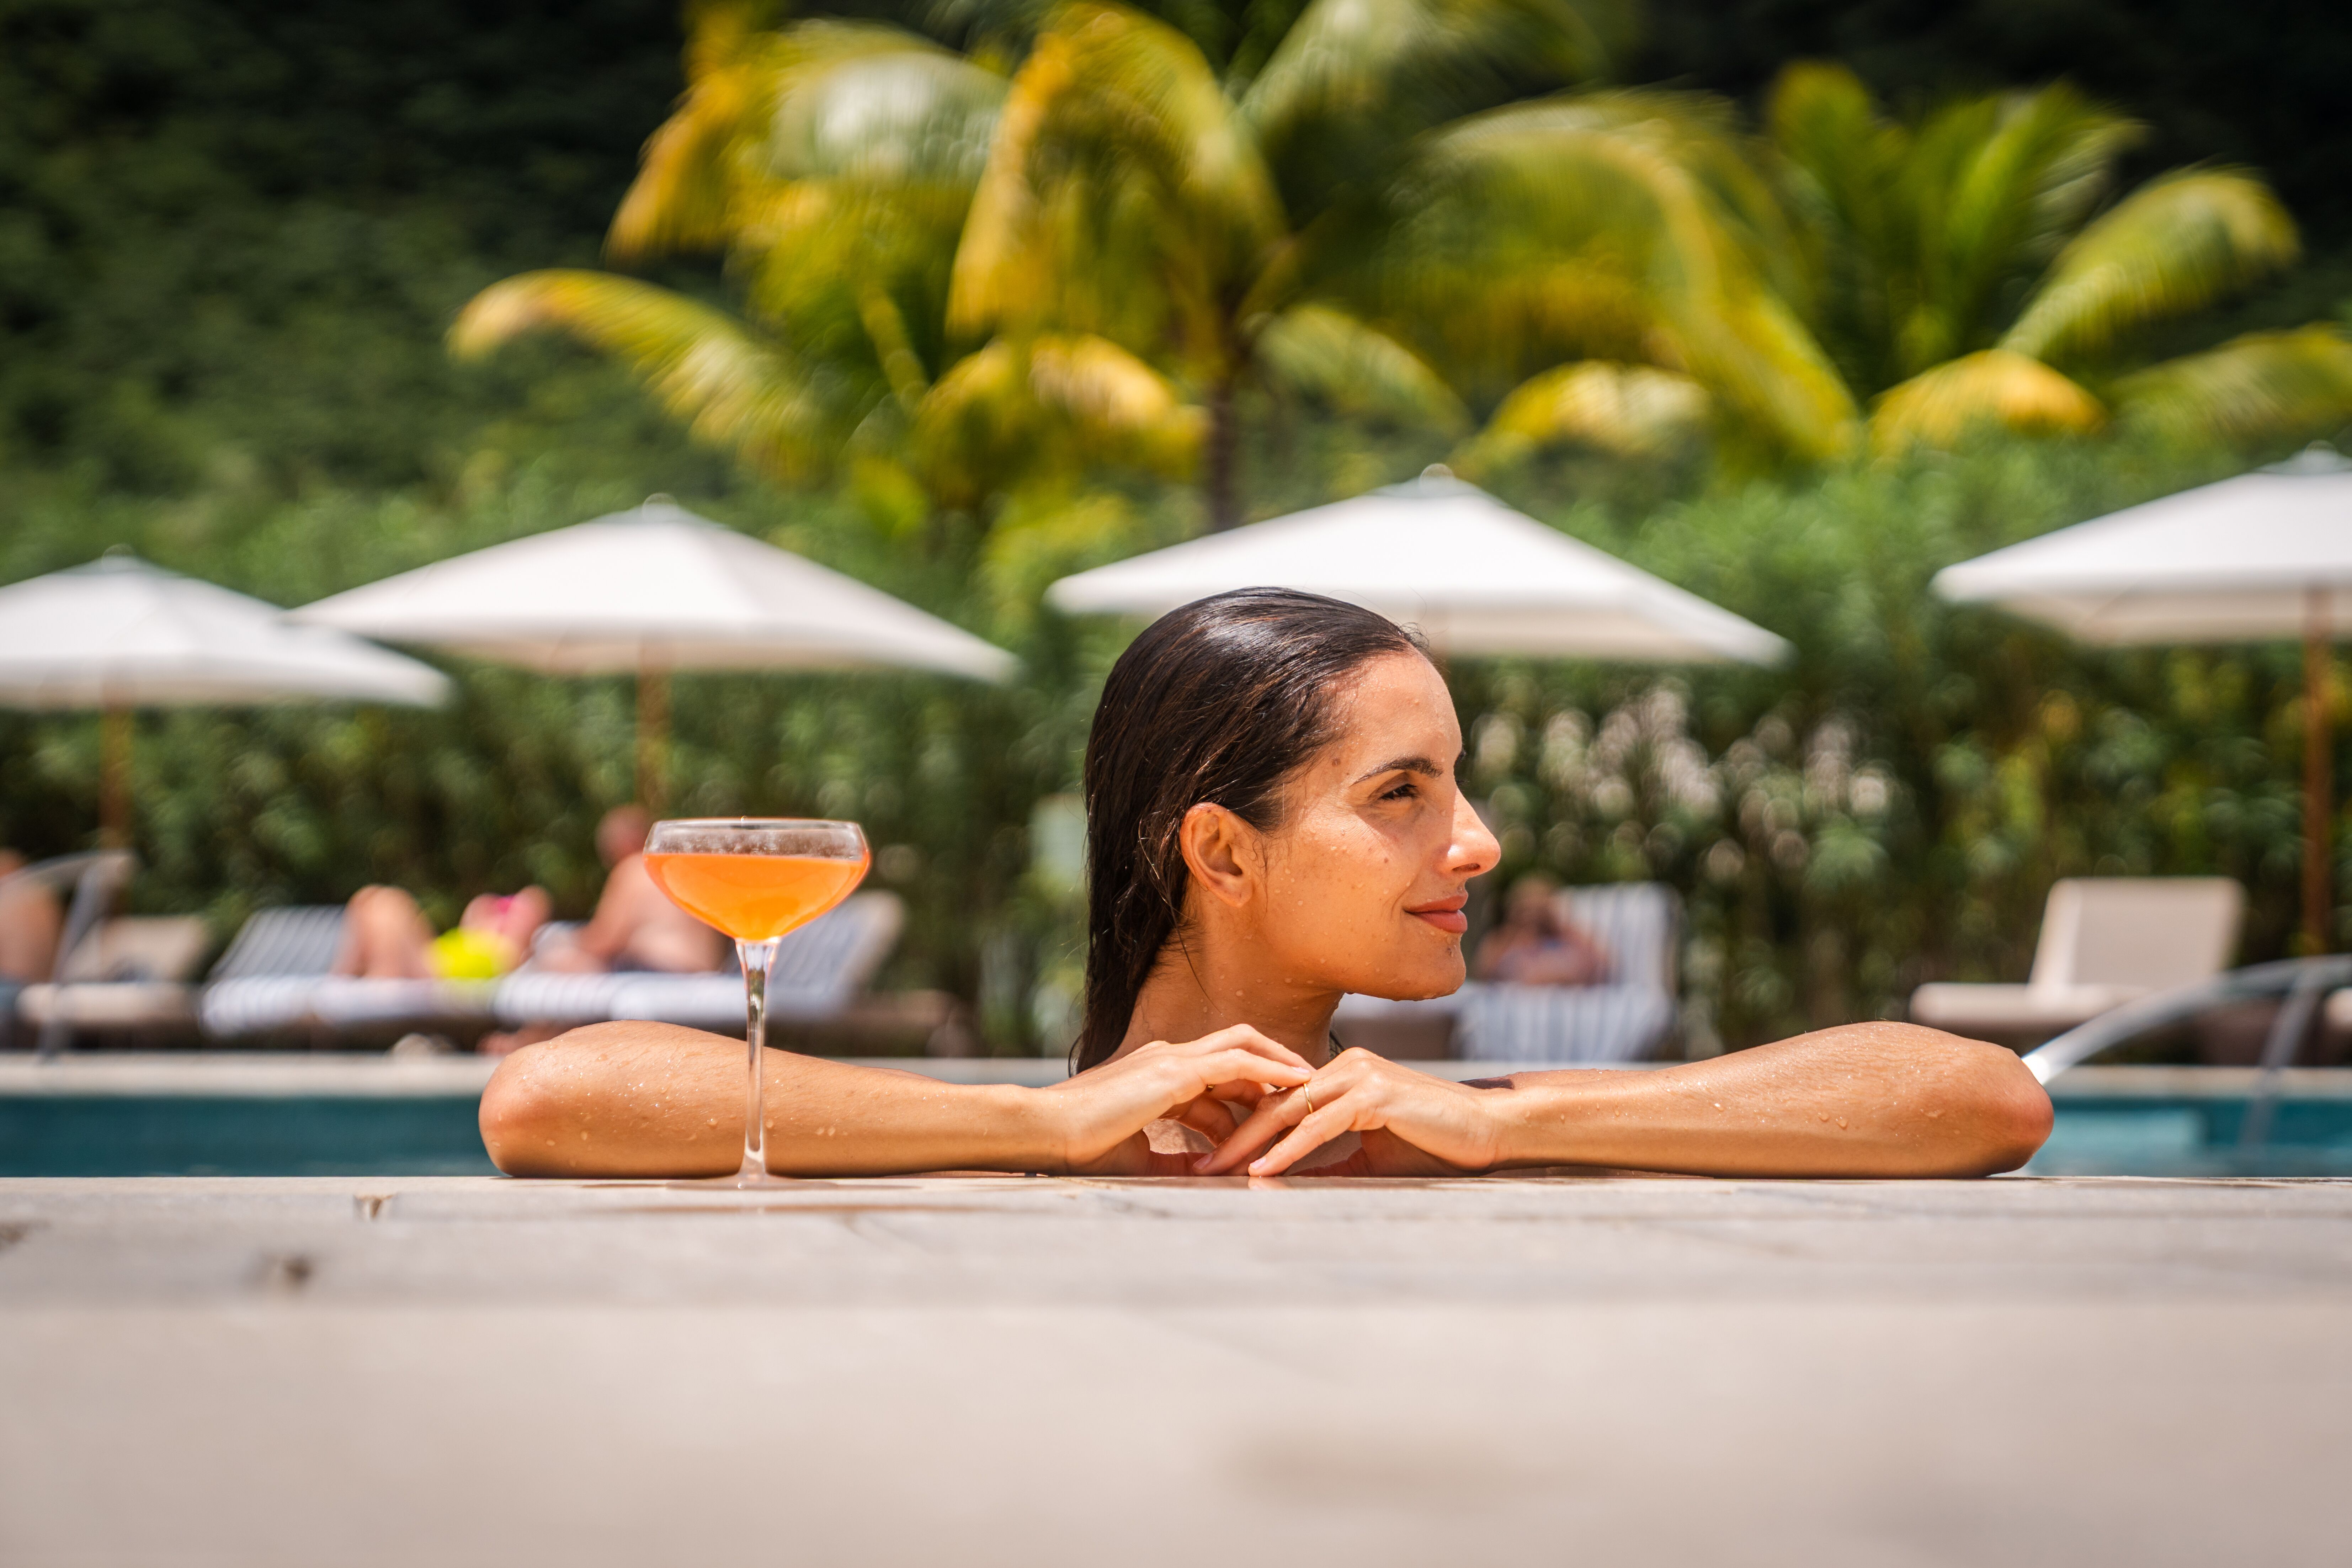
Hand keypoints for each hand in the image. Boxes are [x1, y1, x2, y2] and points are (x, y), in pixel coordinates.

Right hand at [1041, 1025, 1313, 1174]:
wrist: (1046, 1131)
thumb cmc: (1081, 1146)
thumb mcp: (1140, 1155)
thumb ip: (1174, 1159)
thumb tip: (1203, 1176)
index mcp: (1159, 1074)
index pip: (1218, 1072)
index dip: (1252, 1089)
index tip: (1282, 1106)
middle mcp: (1169, 1058)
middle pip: (1238, 1046)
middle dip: (1275, 1062)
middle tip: (1310, 1085)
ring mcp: (1171, 1059)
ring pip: (1243, 1047)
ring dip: (1280, 1065)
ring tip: (1316, 1085)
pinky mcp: (1174, 1071)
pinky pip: (1238, 1063)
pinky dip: (1271, 1070)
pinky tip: (1298, 1083)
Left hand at [1194, 1048, 1508, 1177]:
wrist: (1484, 1131)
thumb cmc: (1432, 1143)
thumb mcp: (1371, 1153)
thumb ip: (1335, 1158)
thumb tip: (1296, 1180)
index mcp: (1340, 1074)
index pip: (1278, 1100)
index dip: (1241, 1126)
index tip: (1209, 1154)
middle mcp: (1344, 1066)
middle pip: (1272, 1102)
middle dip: (1230, 1134)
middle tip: (1195, 1162)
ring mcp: (1358, 1076)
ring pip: (1288, 1111)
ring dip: (1248, 1143)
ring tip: (1215, 1169)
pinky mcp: (1373, 1095)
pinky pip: (1319, 1126)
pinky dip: (1288, 1150)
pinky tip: (1261, 1171)